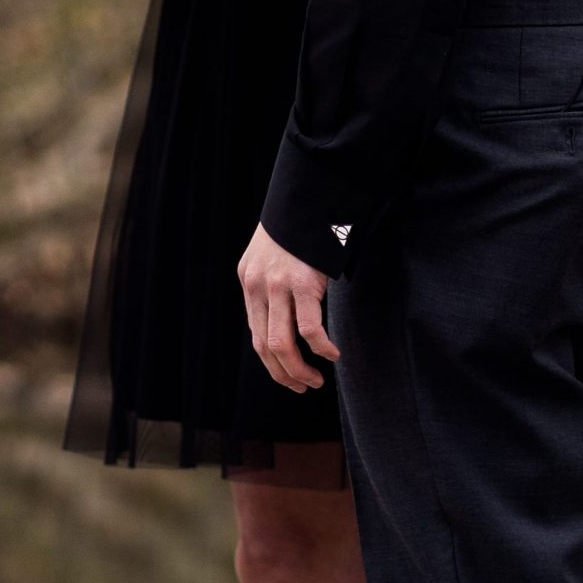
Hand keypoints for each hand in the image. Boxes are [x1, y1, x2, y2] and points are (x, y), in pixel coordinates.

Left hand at [238, 223, 339, 392]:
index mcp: (249, 280)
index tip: (289, 376)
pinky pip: (308, 328)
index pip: (256, 334)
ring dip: (299, 370)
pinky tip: (332, 354)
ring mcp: (278, 285)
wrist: (307, 196)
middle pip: (265, 346)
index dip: (272, 363)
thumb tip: (286, 315)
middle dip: (284, 374)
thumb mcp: (272, 254)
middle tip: (303, 387)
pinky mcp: (302, 282)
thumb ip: (274, 283)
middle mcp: (257, 286)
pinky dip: (321, 348)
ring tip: (316, 381)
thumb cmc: (298, 227)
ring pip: (281, 344)